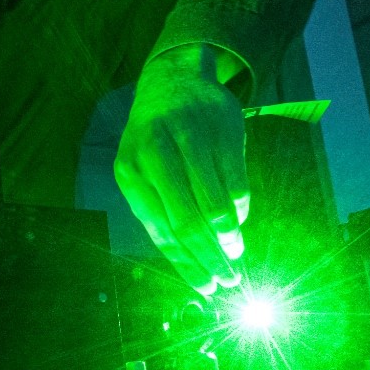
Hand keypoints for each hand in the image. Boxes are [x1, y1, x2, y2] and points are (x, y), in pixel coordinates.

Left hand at [114, 46, 249, 294]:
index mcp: (129, 170)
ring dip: (229, 237)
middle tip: (229, 281)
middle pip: (186, 220)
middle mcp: (154, 152)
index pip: (159, 229)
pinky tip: (238, 219)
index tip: (208, 288)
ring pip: (214, 203)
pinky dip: (240, 207)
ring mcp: (189, 137)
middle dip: (211, 257)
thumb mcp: (144, 172)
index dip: (185, 263)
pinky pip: (236, 181)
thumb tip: (193, 264)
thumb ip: (163, 211)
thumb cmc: (156, 142)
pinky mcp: (223, 128)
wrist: (173, 81)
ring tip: (235, 252)